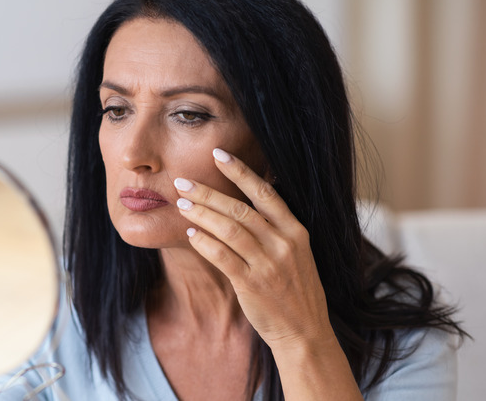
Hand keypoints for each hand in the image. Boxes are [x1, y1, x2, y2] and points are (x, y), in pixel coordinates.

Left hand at [173, 147, 333, 349]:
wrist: (304, 331)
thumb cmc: (294, 289)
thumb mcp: (296, 252)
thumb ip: (275, 227)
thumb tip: (247, 199)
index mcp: (295, 231)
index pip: (265, 192)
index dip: (240, 171)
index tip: (218, 154)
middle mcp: (283, 243)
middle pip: (240, 209)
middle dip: (208, 192)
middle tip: (182, 181)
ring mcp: (268, 264)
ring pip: (229, 229)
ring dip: (201, 214)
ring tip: (181, 204)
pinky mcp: (252, 284)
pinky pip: (223, 257)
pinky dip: (205, 243)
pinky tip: (191, 234)